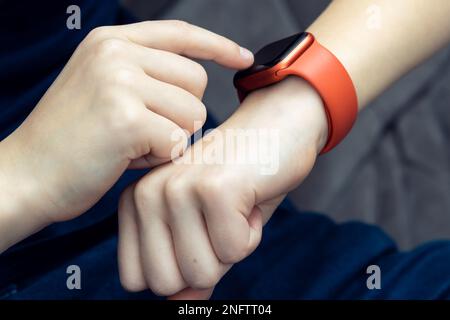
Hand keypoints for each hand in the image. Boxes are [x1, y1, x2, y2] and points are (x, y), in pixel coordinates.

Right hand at [0, 20, 252, 226]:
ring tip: (131, 144)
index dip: (218, 45)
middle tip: (145, 130)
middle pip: (197, 81)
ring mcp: (119, 82)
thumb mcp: (102, 87)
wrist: (27, 174)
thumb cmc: (72, 140)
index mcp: (111, 41)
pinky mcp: (126, 118)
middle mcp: (116, 53)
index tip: (243, 58)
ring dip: (171, 137)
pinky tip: (126, 158)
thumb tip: (197, 79)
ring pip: (193, 113)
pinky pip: (177, 141)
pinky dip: (159, 157)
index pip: (181, 32)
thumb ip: (145, 74)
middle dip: (182, 114)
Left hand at [117, 77, 328, 297]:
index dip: (182, 268)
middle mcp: (147, 194)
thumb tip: (177, 305)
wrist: (274, 128)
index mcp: (136, 204)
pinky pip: (234, 250)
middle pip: (168, 284)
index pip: (139, 280)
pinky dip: (251, 232)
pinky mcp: (213, 187)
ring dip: (233, 246)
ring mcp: (177, 189)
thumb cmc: (239, 182)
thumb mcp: (208, 230)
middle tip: (222, 219)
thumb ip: (189, 268)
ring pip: (201, 271)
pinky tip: (249, 196)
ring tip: (235, 204)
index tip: (202, 231)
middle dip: (208, 262)